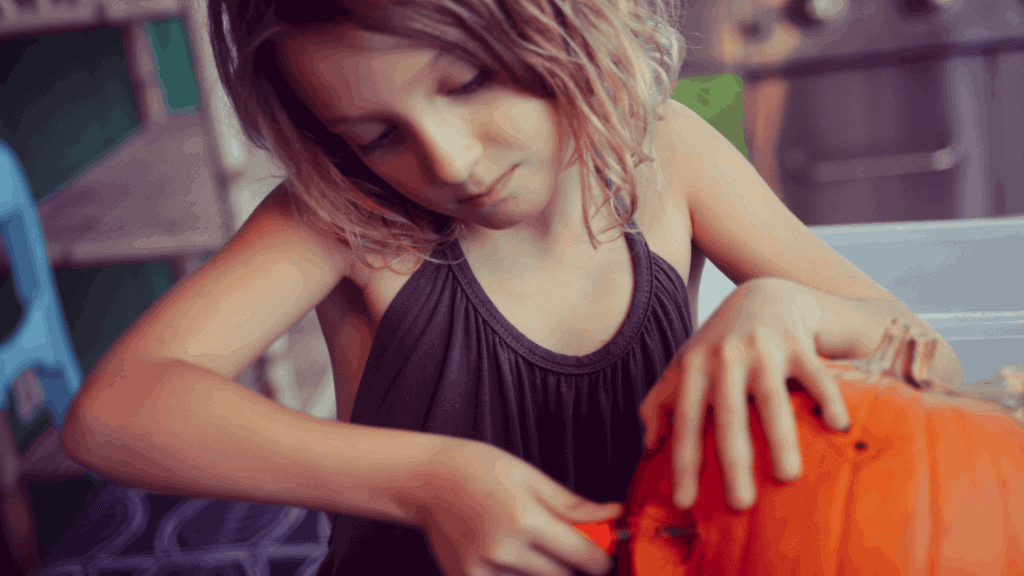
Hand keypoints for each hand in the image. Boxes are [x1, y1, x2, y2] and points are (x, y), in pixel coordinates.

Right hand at [412, 439, 621, 575]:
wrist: (425, 480)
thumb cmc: (478, 468)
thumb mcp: (530, 476)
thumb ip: (573, 504)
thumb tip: (613, 515)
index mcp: (525, 518)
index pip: (584, 557)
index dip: (601, 559)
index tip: (602, 554)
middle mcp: (504, 549)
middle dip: (571, 565)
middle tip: (560, 544)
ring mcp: (482, 570)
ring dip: (543, 572)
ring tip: (528, 546)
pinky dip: (515, 575)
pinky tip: (508, 557)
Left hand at [638, 278, 851, 511]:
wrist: (763, 294)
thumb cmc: (720, 342)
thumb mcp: (685, 364)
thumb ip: (661, 401)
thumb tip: (647, 444)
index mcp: (694, 367)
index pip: (686, 422)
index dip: (682, 462)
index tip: (683, 503)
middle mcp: (725, 356)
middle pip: (729, 416)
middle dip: (732, 461)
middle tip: (739, 504)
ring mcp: (762, 347)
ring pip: (770, 398)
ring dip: (779, 437)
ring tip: (787, 476)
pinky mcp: (797, 341)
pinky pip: (816, 374)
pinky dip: (827, 398)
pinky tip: (838, 427)